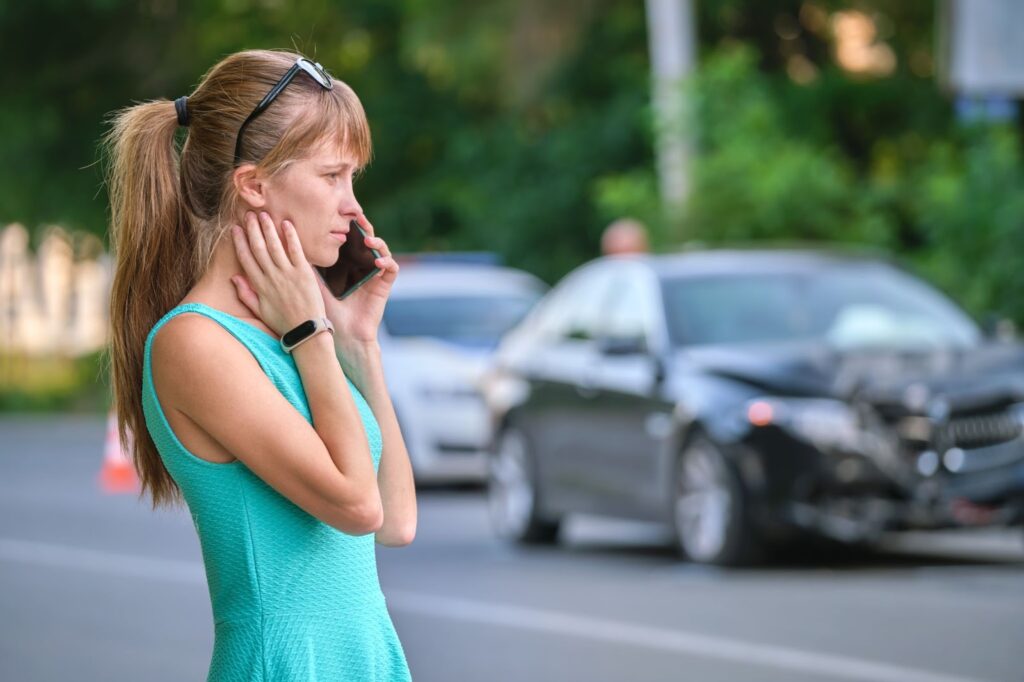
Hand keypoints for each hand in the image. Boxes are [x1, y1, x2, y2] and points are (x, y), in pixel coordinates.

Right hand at [230, 211, 325, 335]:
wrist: (307, 331)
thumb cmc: (283, 322)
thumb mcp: (260, 311)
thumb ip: (246, 294)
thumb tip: (234, 277)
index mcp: (259, 286)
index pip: (246, 259)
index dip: (240, 242)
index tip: (236, 228)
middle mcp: (271, 277)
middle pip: (258, 248)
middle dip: (252, 229)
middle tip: (249, 214)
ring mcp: (287, 274)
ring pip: (274, 246)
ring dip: (268, 228)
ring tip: (263, 214)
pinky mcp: (304, 273)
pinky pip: (296, 251)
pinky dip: (290, 236)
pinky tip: (286, 224)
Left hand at [314, 212, 399, 344]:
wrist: (342, 336)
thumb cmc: (326, 314)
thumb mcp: (312, 286)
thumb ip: (304, 268)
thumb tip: (286, 248)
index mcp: (346, 266)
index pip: (349, 240)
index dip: (348, 227)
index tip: (339, 216)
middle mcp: (362, 268)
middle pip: (366, 241)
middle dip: (364, 227)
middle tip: (358, 217)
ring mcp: (375, 276)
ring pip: (382, 250)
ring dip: (377, 242)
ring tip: (368, 240)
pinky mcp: (384, 285)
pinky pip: (392, 268)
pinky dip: (387, 261)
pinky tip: (378, 261)